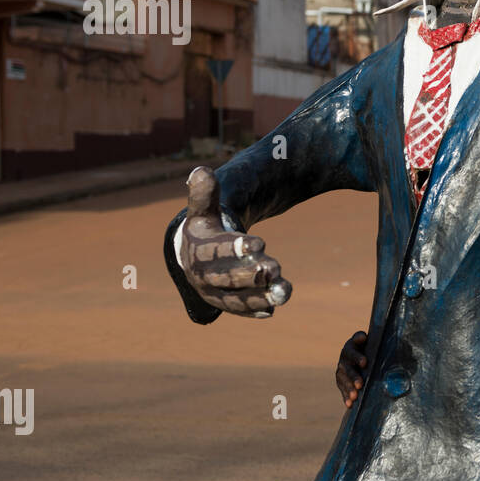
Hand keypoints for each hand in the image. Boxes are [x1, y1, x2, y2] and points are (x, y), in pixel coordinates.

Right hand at [178, 166, 291, 317]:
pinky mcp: (226, 304)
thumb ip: (205, 193)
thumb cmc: (206, 227)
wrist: (195, 253)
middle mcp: (202, 276)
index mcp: (196, 251)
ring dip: (260, 296)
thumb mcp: (203, 209)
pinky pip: (240, 309)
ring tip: (284, 290)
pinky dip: (255, 309)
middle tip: (276, 268)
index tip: (259, 243)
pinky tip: (272, 309)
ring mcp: (214, 293)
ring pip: (236, 297)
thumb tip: (201, 171)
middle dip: (251, 274)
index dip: (235, 249)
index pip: (214, 252)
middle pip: (226, 278)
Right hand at [336, 330, 368, 406]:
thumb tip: (363, 337)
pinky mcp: (341, 382)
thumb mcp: (369, 341)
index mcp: (350, 348)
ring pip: (344, 381)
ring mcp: (341, 372)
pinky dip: (346, 397)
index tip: (365, 363)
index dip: (358, 357)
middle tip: (360, 384)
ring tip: (355, 396)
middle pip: (348, 369)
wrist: (362, 355)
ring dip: (349, 389)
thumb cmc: (370, 346)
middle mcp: (344, 360)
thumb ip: (364, 339)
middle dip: (354, 377)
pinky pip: (342, 390)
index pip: (352, 352)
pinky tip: (350, 404)